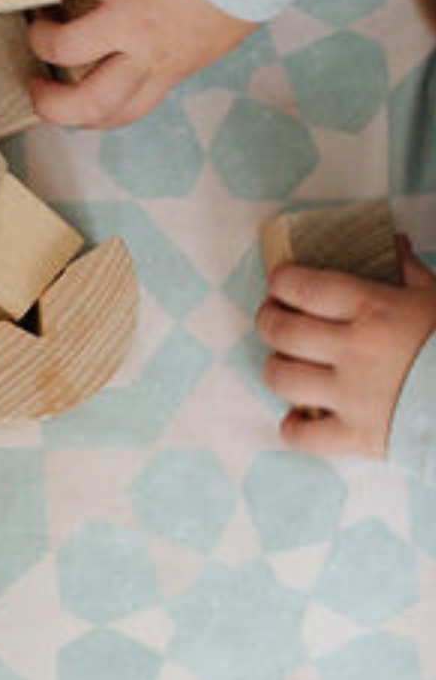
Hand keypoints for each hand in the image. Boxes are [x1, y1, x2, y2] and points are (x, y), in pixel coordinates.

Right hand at [26, 0, 256, 129]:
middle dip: (50, 101)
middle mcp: (148, 48)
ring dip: (44, 36)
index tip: (68, 103)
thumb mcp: (217, 31)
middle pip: (86, 102)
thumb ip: (179, 42)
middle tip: (37, 82)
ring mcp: (130, 11)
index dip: (85, 118)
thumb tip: (157, 39)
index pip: (120, 112)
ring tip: (42, 20)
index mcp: (172, 65)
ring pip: (64, 46)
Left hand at [256, 241, 435, 456]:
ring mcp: (352, 396)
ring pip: (280, 378)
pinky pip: (301, 435)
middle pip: (281, 329)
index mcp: (376, 309)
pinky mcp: (357, 437)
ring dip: (276, 366)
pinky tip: (301, 417)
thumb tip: (393, 243)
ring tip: (286, 362)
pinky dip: (294, 427)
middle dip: (268, 318)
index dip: (282, 280)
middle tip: (273, 316)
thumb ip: (410, 272)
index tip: (280, 281)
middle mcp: (354, 350)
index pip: (304, 286)